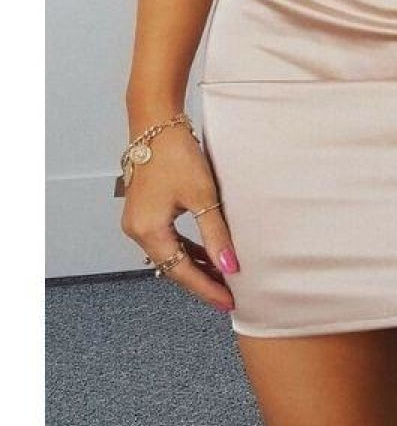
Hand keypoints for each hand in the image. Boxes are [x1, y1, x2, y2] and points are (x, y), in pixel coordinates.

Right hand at [119, 123, 238, 313]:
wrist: (156, 123)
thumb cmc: (177, 155)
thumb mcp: (202, 197)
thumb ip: (215, 235)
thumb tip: (230, 267)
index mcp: (148, 231)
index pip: (181, 272)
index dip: (206, 289)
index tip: (229, 302)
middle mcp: (137, 231)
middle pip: (173, 267)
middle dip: (202, 281)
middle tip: (230, 294)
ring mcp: (139, 221)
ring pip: (171, 254)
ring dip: (195, 265)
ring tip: (223, 276)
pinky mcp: (145, 211)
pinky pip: (167, 240)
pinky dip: (187, 248)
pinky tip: (207, 253)